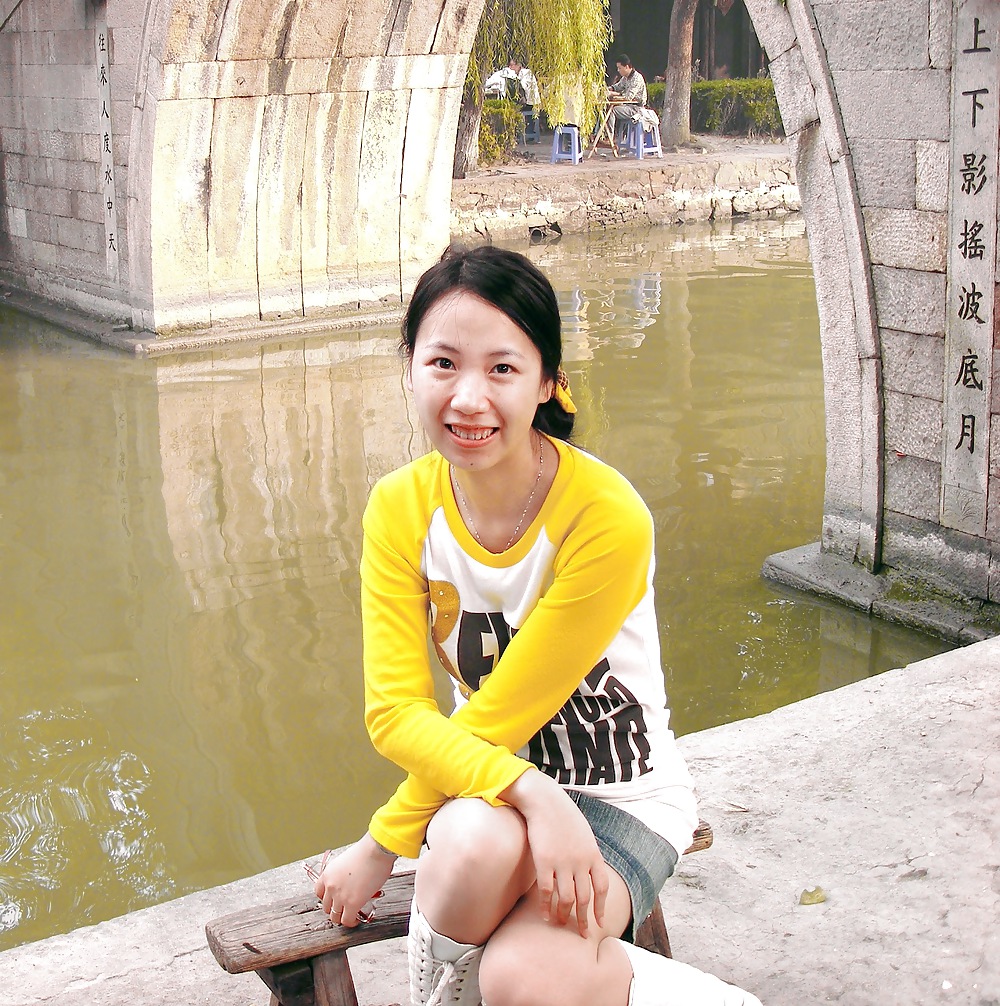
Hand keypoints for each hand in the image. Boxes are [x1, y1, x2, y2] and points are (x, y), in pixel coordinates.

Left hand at [313, 833, 396, 926]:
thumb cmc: (367, 851)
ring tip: (350, 916)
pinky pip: (347, 920)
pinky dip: (351, 923)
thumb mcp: (348, 862)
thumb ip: (344, 874)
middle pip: (326, 906)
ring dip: (342, 917)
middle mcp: (330, 886)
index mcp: (328, 873)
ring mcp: (340, 896)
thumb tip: (352, 882)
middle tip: (344, 908)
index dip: (327, 898)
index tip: (334, 899)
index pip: (319, 892)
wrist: (375, 850)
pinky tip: (357, 920)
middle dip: (335, 908)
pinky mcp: (352, 904)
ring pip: (334, 916)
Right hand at [500, 770, 609, 937]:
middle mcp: (580, 862)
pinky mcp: (543, 862)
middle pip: (584, 898)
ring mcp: (562, 863)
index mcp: (593, 854)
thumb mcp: (584, 833)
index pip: (601, 888)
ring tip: (561, 924)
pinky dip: (546, 907)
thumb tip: (590, 872)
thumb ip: (588, 853)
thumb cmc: (563, 815)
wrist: (545, 800)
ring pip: (566, 899)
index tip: (600, 922)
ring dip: (564, 915)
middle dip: (583, 919)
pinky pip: (546, 892)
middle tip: (582, 934)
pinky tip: (545, 916)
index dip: (601, 908)